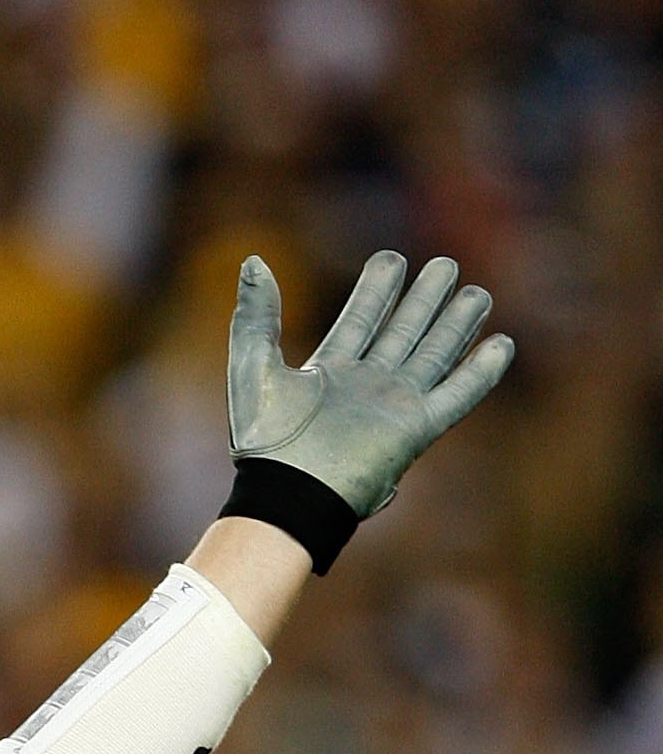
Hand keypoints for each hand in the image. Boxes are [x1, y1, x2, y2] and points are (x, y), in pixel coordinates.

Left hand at [228, 250, 513, 518]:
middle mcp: (365, 387)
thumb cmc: (265, 441)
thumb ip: (256, 315)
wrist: (289, 494)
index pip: (360, 319)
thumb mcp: (252, 366)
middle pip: (404, 333)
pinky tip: (502, 345)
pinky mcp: (415, 430)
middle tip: (446, 265)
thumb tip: (253, 261)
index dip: (376, 289)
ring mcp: (393, 407)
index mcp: (328, 373)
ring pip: (433, 355)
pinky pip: (456, 396)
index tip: (390, 259)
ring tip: (477, 294)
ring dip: (456, 324)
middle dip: (425, 300)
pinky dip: (479, 373)